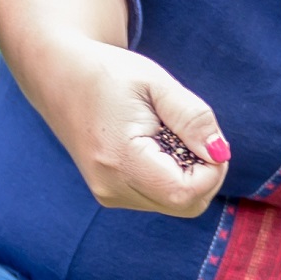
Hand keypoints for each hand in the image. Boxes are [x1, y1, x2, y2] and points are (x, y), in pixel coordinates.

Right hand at [60, 48, 227, 216]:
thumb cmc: (108, 74)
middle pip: (186, 206)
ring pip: (176, 205)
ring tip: (167, 135)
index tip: (207, 136)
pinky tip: (156, 146)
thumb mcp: (156, 83)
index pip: (186, 192)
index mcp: (120, 159)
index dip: (212, 170)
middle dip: (205, 174)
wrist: (60, 76)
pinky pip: (159, 197)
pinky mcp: (110, 194)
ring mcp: (109, 195)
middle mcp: (111, 187)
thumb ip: (192, 117)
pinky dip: (172, 176)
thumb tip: (220, 153)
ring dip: (189, 174)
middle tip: (192, 133)